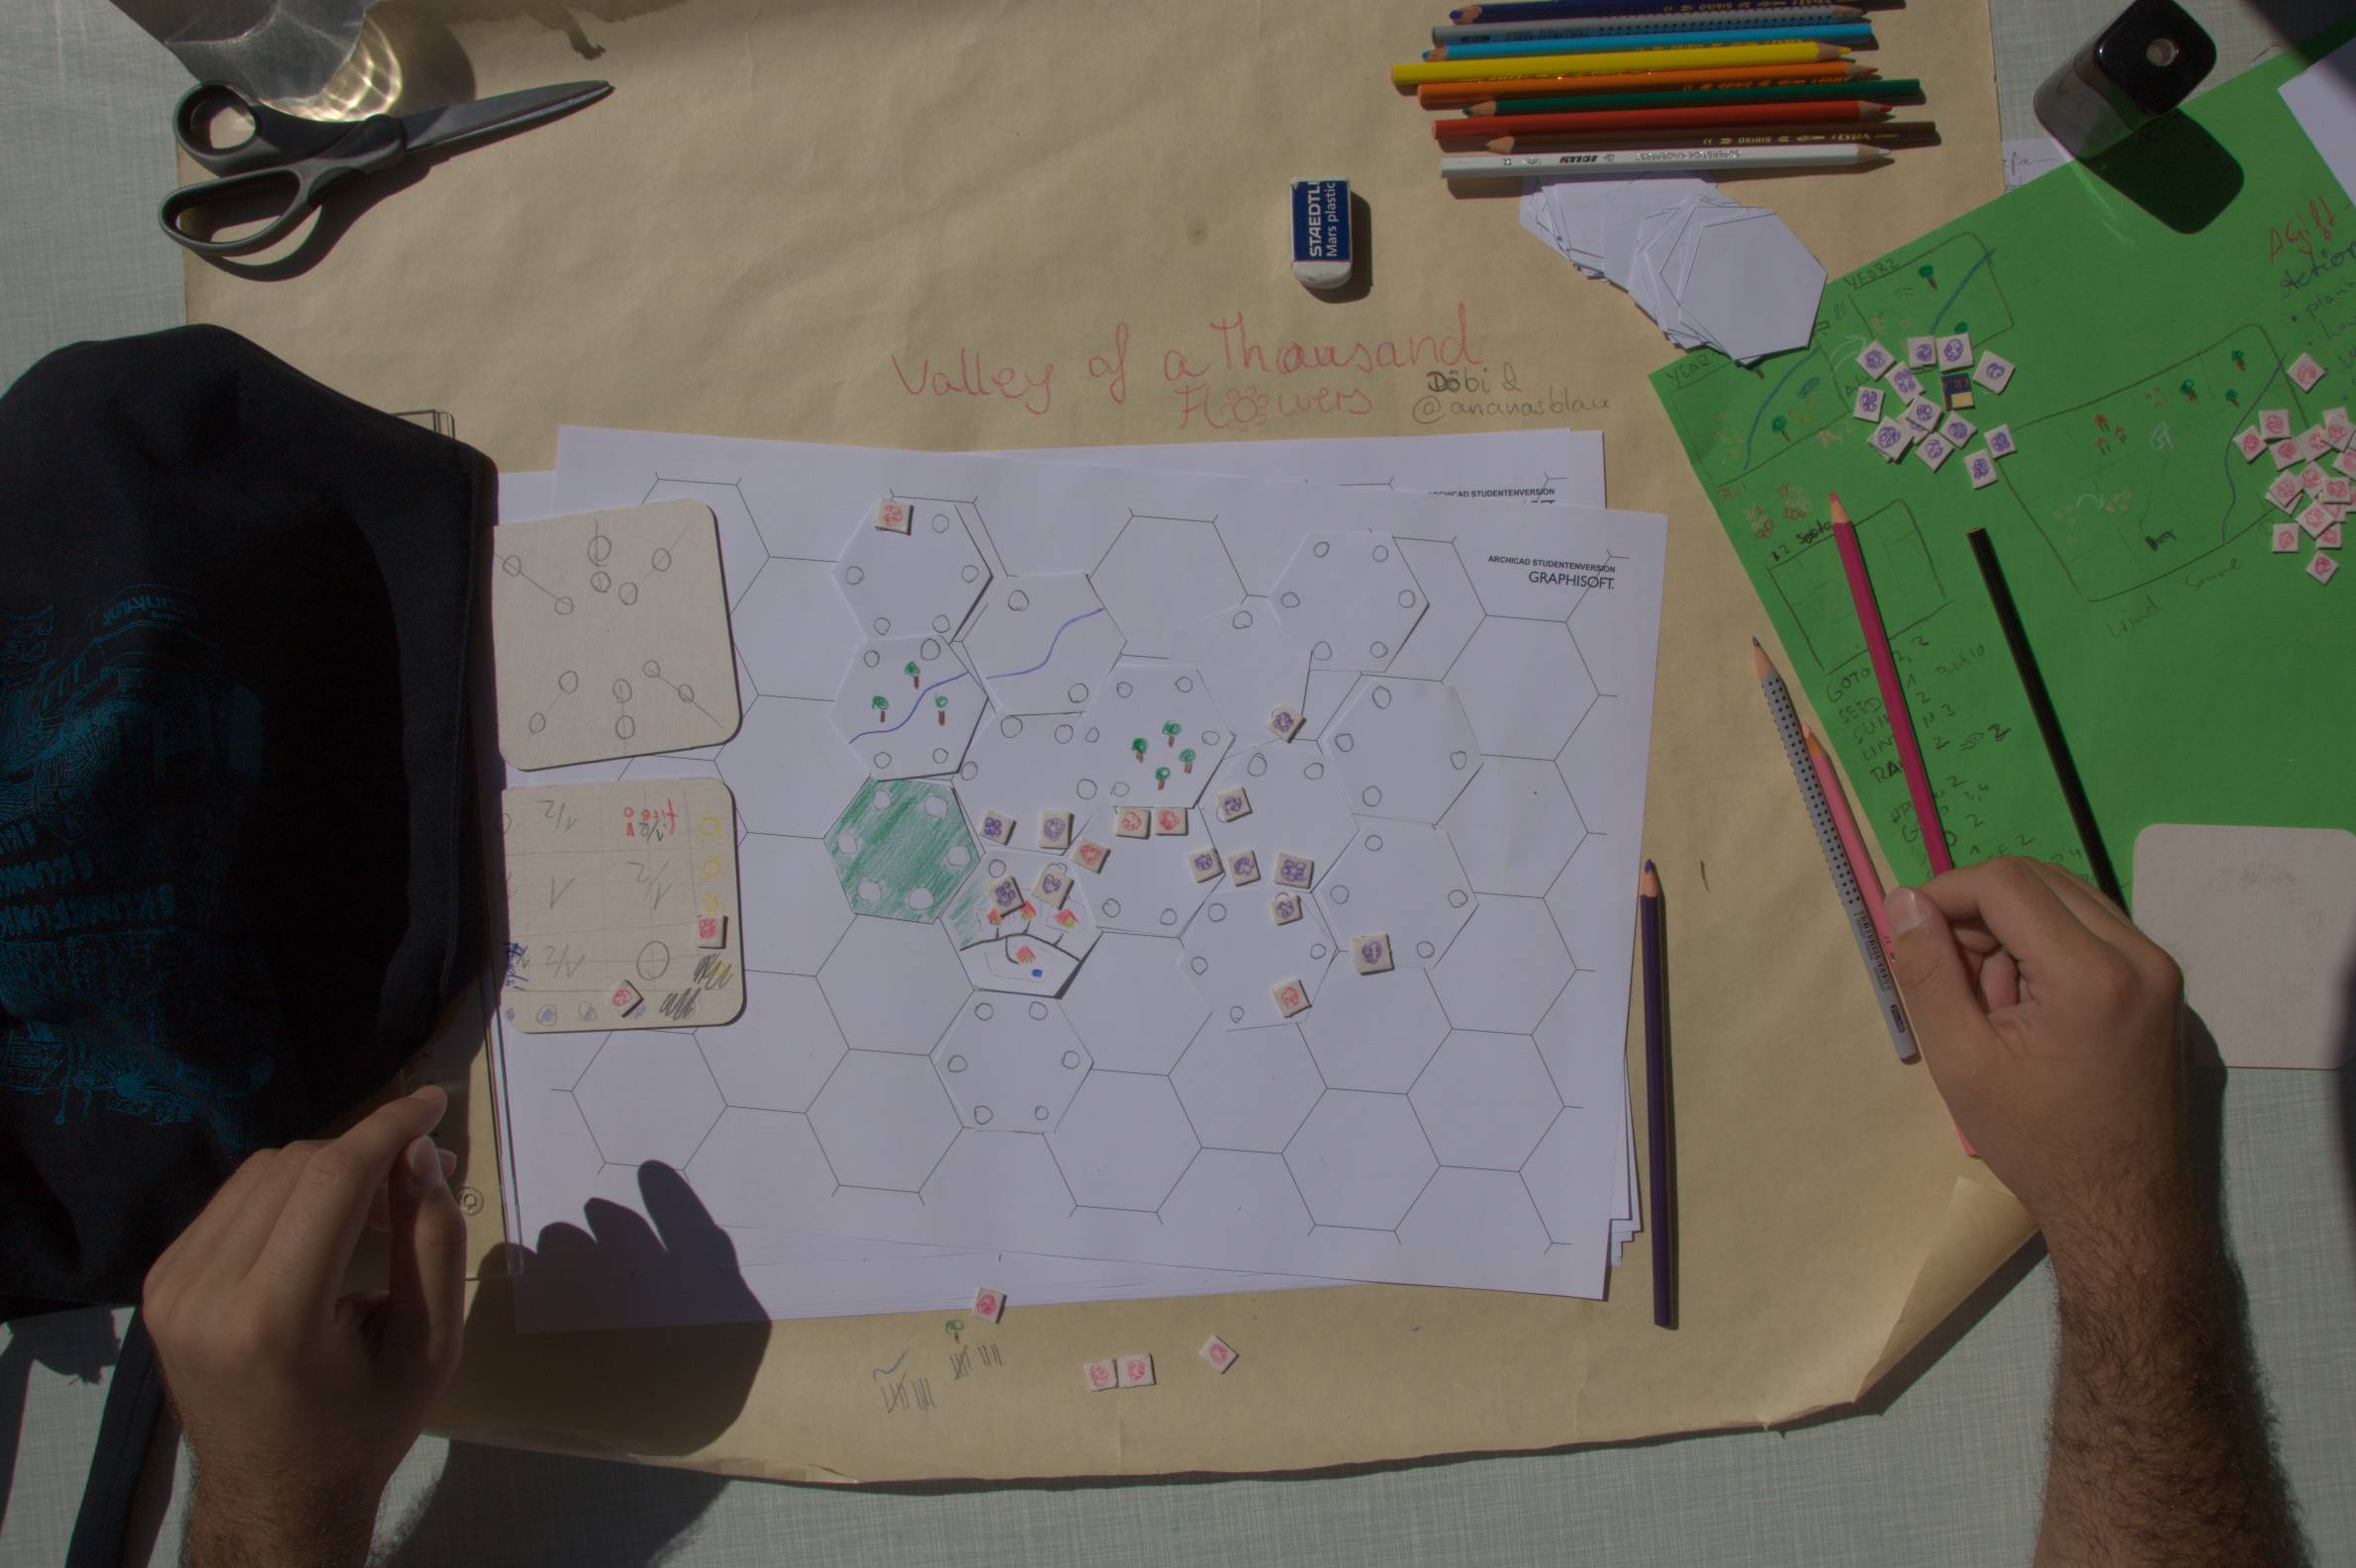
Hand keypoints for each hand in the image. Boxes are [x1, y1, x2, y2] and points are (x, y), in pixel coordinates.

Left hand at [145, 1086, 468, 1563]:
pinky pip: (233, 1201)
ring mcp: (172, 1287)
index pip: (330, 1179)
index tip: (434, 1101)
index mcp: (275, 1317)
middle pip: (297, 1166)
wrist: (274, 1496)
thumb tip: (420, 1155)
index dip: (388, 1127)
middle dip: (365, 1153)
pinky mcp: (161, 1284)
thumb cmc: (364, 1428)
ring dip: (326, 1170)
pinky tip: (318, 1230)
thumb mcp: (431, 1346)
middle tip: (418, 1179)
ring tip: (370, 1210)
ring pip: (262, 1173)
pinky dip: (286, 1195)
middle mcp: (207, 1293)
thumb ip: (432, 1243)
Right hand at [1885, 858, 2193, 1250]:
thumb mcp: (1961, 1062)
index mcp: (2092, 974)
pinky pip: (2092, 928)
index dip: (1946, 893)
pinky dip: (2048, 946)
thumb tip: (1906, 902)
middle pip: (2038, 880)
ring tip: (1993, 1001)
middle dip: (1979, 911)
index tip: (1910, 931)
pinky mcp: (2162, 983)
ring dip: (2013, 928)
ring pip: (2065, 899)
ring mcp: (2159, 967)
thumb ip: (1928, 972)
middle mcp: (2139, 954)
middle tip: (1950, 972)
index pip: (2006, 883)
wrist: (2125, 1205)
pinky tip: (2030, 1006)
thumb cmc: (2037, 1143)